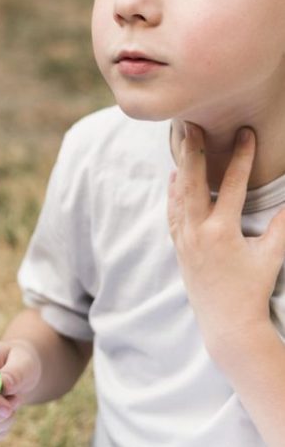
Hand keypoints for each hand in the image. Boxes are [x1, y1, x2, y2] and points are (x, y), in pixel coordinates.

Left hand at [168, 124, 284, 360]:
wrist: (226, 322)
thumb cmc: (253, 289)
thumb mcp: (271, 256)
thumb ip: (284, 227)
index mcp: (222, 232)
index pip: (233, 186)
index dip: (242, 158)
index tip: (247, 133)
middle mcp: (197, 231)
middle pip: (192, 182)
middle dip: (193, 151)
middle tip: (191, 124)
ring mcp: (184, 238)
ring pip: (178, 193)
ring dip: (181, 166)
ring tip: (181, 140)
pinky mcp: (178, 245)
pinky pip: (173, 211)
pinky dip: (174, 191)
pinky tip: (175, 176)